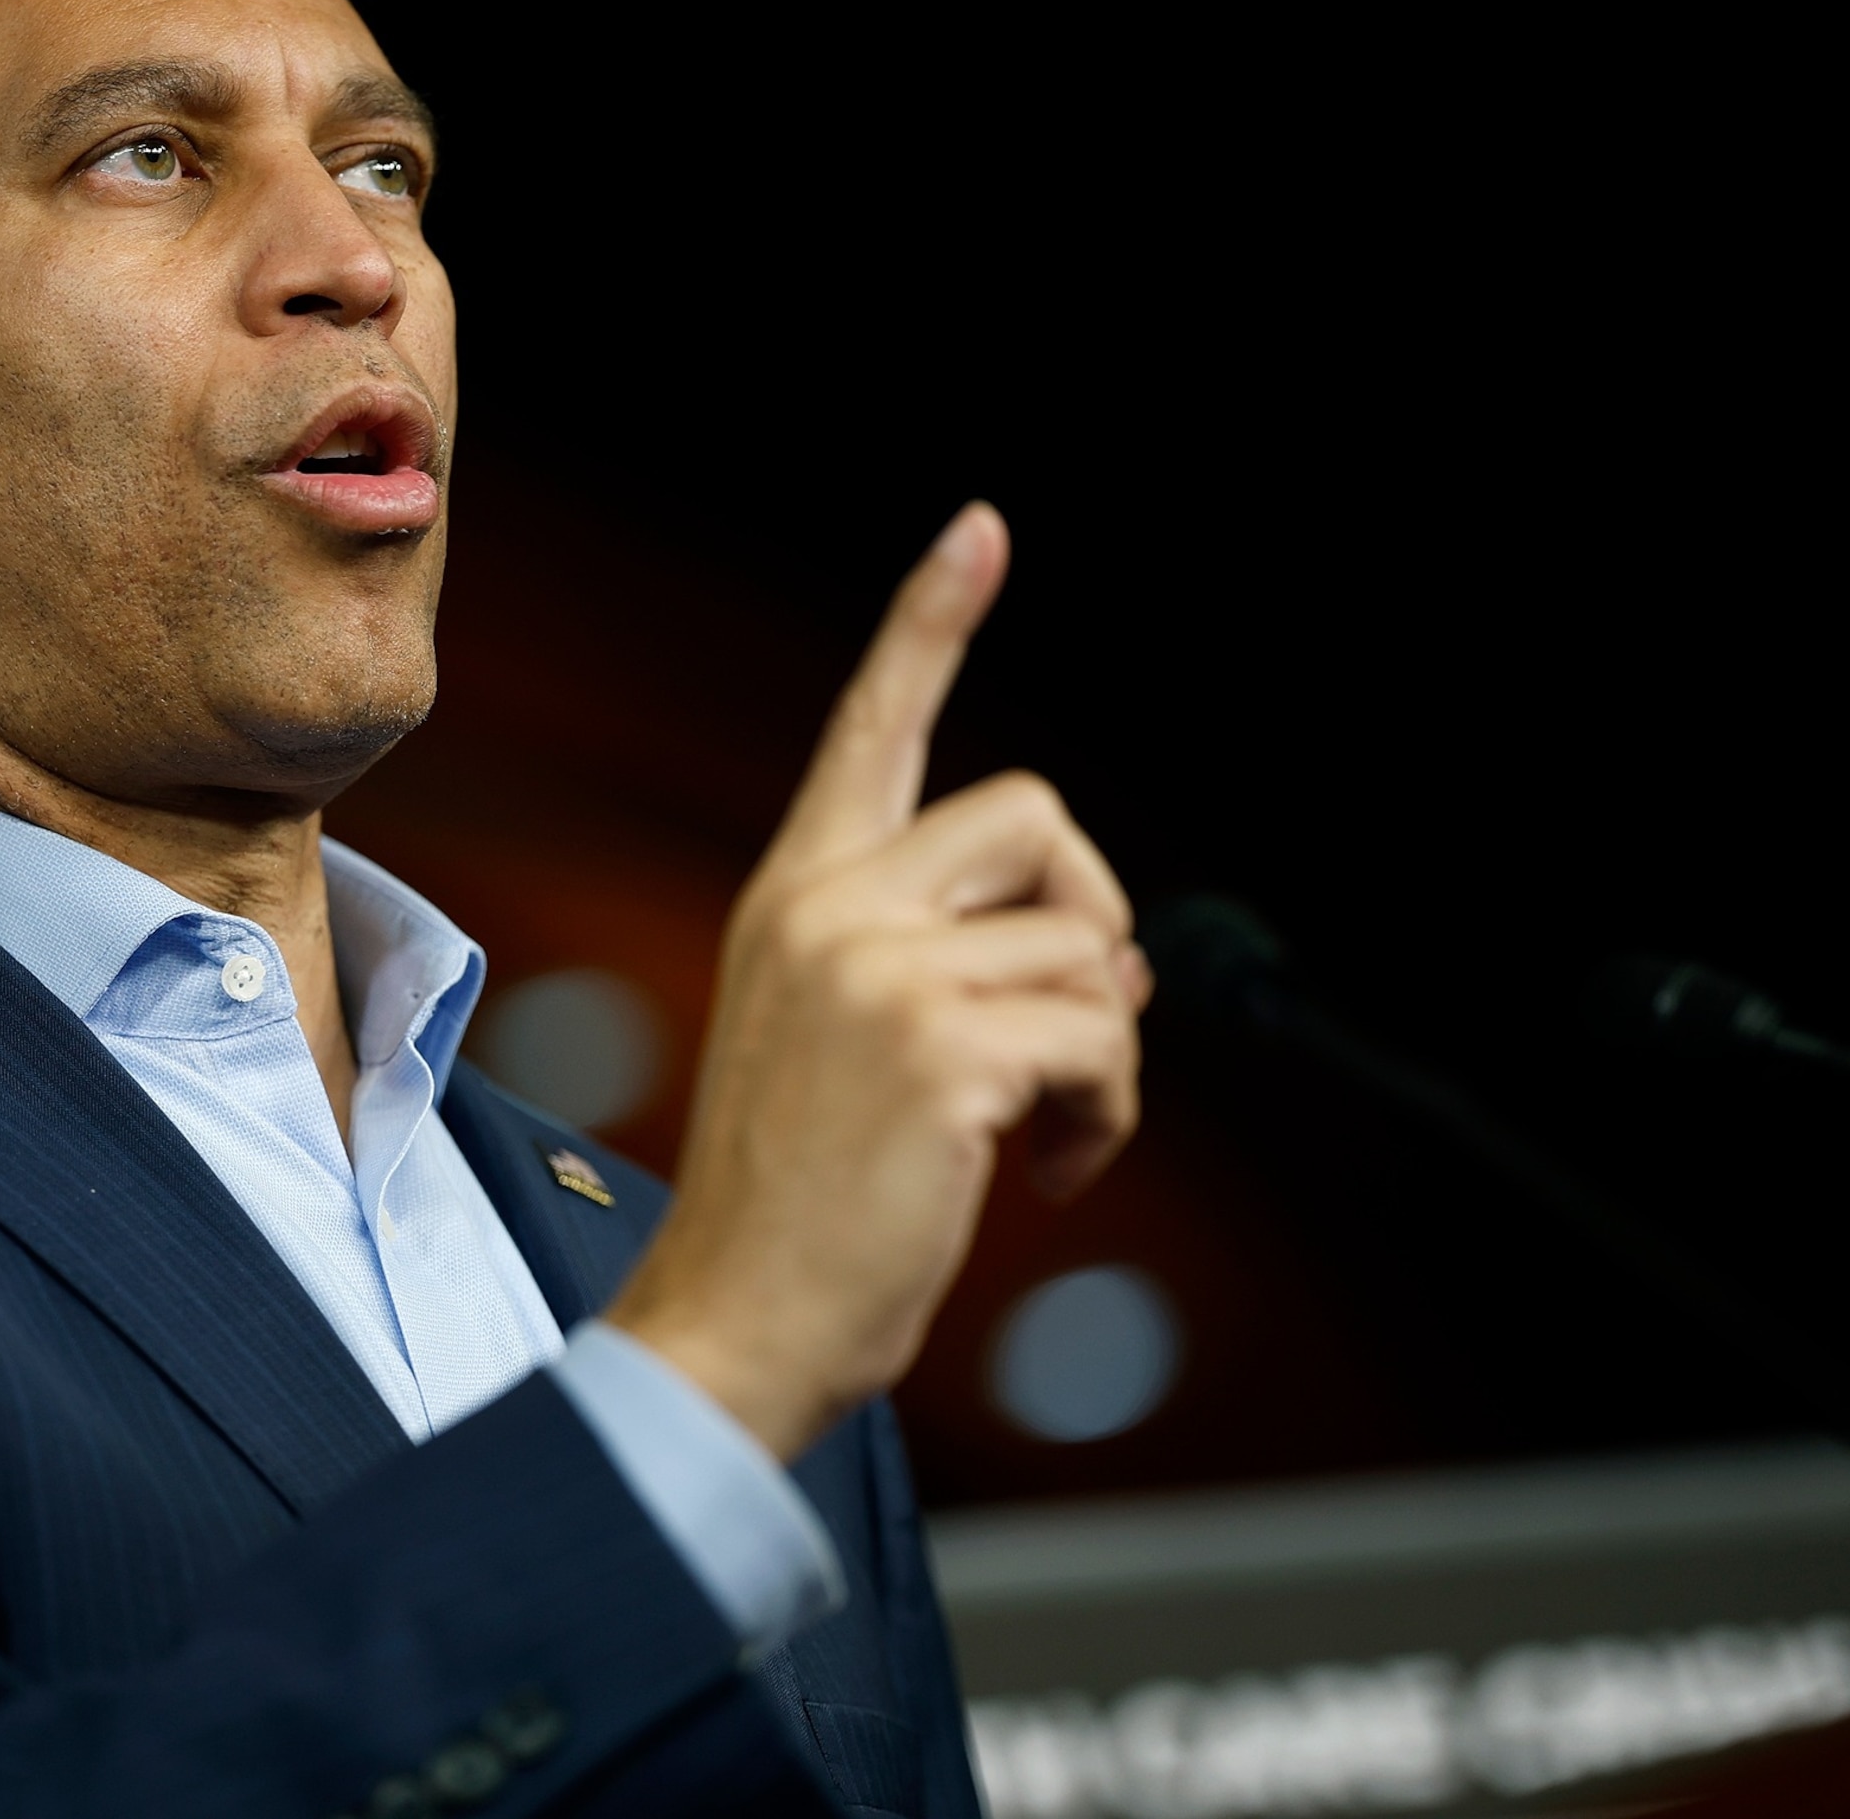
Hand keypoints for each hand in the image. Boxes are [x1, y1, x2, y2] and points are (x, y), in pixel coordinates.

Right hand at [603, 504, 1148, 1461]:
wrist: (732, 1319)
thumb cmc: (795, 1205)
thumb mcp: (844, 1049)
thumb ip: (946, 969)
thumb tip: (1117, 961)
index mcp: (795, 896)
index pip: (872, 729)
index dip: (931, 624)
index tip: (982, 530)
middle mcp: (827, 906)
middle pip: (1035, 818)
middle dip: (1092, 921)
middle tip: (1077, 1033)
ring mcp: (880, 968)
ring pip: (1088, 952)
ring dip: (1108, 1061)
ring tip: (1048, 1140)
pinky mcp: (940, 1044)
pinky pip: (1102, 1037)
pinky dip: (1110, 1117)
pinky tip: (1052, 1174)